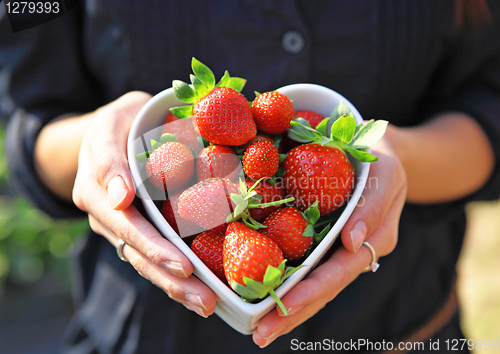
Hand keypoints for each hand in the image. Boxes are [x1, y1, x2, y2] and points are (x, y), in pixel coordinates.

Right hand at [72, 91, 216, 316]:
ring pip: (145, 262)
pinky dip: (175, 275)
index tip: (182, 265)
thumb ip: (110, 158)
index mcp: (96, 188)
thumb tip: (121, 199)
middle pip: (137, 252)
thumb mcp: (113, 123)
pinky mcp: (137, 229)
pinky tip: (200, 291)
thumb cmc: (121, 122)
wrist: (114, 131)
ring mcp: (120, 226)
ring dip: (176, 286)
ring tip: (207, 305)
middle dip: (171, 277)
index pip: (126, 223)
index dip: (153, 246)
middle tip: (205, 299)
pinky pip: (153, 255)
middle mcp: (106, 214)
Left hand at [252, 133, 406, 346]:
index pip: (338, 272)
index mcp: (373, 241)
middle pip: (322, 289)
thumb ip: (373, 207)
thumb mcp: (386, 173)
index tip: (283, 309)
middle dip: (292, 313)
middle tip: (260, 334)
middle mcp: (353, 252)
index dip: (311, 292)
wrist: (376, 150)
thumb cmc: (382, 159)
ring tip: (257, 329)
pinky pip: (304, 264)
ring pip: (312, 284)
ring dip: (286, 308)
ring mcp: (336, 249)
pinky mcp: (323, 241)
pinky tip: (263, 294)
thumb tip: (353, 242)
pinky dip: (286, 283)